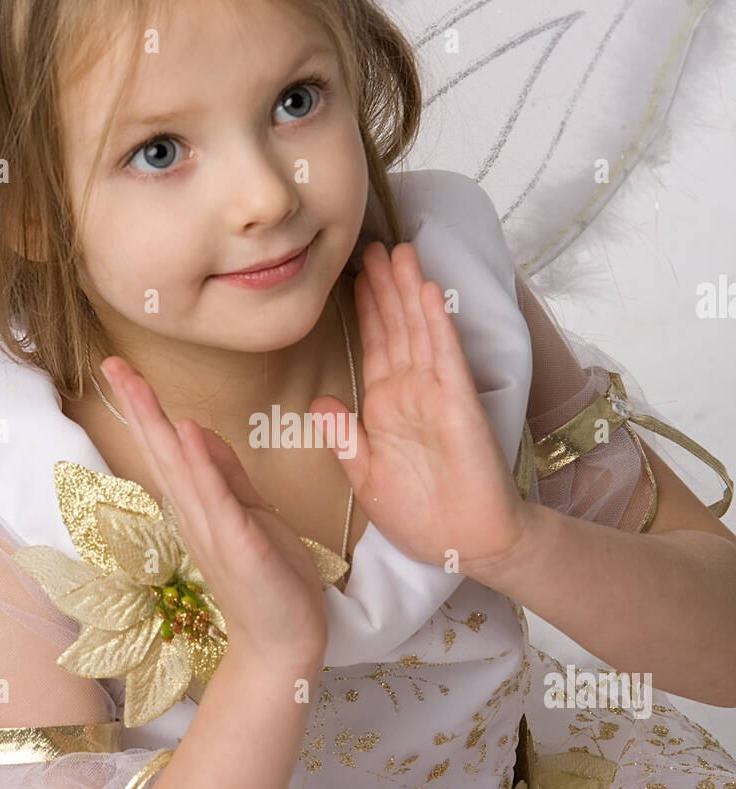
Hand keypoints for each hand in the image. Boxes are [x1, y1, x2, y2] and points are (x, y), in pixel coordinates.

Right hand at [99, 358, 327, 667]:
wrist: (286, 643)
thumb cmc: (273, 581)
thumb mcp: (251, 515)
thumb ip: (226, 476)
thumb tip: (194, 430)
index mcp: (201, 508)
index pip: (168, 450)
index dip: (145, 408)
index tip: (121, 368)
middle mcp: (197, 517)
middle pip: (161, 454)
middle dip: (138, 406)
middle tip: (111, 363)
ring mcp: (214, 532)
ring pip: (180, 471)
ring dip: (157, 426)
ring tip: (134, 383)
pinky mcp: (240, 547)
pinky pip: (218, 501)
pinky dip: (201, 467)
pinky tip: (185, 434)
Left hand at [310, 241, 530, 577]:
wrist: (466, 544)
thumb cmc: (420, 517)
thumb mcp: (366, 478)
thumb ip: (345, 439)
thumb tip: (321, 403)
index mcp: (385, 407)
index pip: (373, 346)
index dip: (364, 310)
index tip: (353, 275)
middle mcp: (410, 392)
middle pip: (394, 327)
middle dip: (384, 286)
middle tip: (373, 244)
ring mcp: (435, 393)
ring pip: (418, 329)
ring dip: (408, 289)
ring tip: (399, 250)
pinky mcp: (457, 402)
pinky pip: (444, 354)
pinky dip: (435, 321)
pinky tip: (426, 289)